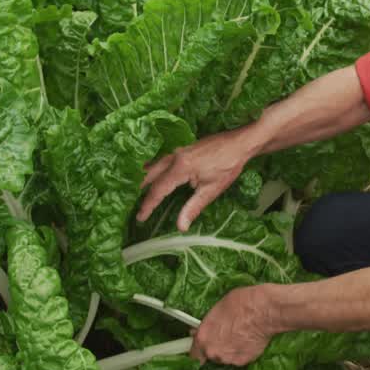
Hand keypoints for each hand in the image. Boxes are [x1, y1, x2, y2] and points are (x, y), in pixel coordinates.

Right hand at [137, 130, 253, 230]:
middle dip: (139, 190)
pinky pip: (161, 160)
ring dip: (144, 178)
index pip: (158, 190)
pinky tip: (152, 174)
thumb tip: (180, 227)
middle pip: (150, 175)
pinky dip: (153, 169)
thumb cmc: (228, 165)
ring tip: (135, 191)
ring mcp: (178, 150)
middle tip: (130, 205)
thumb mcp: (212, 190)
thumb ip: (193, 208)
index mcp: (180, 168)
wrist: (240, 142)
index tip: (139, 217)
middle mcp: (174, 157)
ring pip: (154, 165)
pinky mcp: (183, 149)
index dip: (148, 205)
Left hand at [189, 286, 275, 366]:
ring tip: (241, 336)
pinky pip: (240, 358)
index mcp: (203, 337)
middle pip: (211, 354)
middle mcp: (212, 351)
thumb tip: (208, 330)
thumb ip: (210, 324)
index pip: (193, 354)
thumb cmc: (241, 303)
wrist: (264, 310)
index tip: (203, 346)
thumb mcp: (218, 308)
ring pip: (226, 357)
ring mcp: (228, 358)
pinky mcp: (243, 361)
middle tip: (227, 336)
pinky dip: (243, 352)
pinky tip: (249, 340)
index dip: (199, 350)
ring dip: (230, 350)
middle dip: (217, 347)